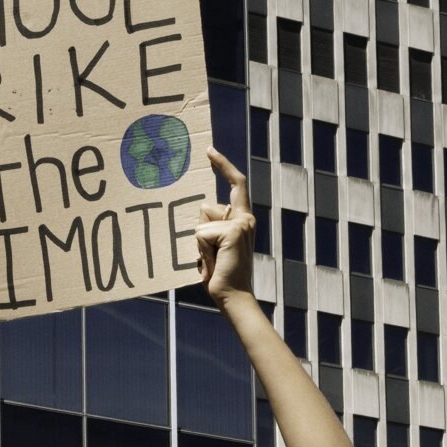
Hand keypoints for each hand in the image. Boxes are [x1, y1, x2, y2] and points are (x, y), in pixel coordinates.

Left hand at [191, 147, 255, 302]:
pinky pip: (202, 234)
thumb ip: (210, 226)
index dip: (223, 166)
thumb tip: (201, 209)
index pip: (235, 184)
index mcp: (243, 219)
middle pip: (206, 207)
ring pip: (202, 222)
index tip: (209, 151)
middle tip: (213, 257)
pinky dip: (202, 250)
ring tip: (214, 260)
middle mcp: (246, 218)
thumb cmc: (220, 274)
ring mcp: (242, 223)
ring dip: (200, 244)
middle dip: (201, 233)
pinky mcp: (234, 231)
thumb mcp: (213, 245)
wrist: (232, 295)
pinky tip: (215, 262)